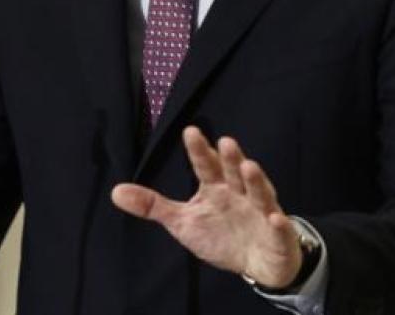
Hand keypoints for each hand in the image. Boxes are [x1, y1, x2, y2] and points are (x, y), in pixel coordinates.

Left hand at [110, 126, 302, 287]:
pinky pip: (278, 230)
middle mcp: (240, 195)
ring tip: (249, 166)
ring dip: (255, 182)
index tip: (190, 132)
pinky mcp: (276, 235)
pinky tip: (275, 218)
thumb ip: (153, 206)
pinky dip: (278, 225)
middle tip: (225, 142)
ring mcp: (261, 213)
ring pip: (260, 195)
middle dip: (231, 159)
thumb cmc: (220, 235)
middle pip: (235, 174)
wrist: (257, 261)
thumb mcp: (183, 221)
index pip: (207, 167)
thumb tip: (115, 191)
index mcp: (217, 190)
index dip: (199, 151)